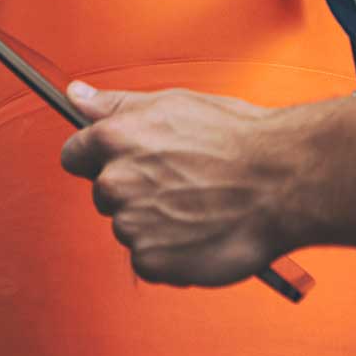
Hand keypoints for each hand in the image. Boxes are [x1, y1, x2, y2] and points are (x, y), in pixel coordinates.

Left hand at [60, 81, 291, 286]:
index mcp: (116, 138)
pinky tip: (199, 229)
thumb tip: (75, 94)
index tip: (125, 159)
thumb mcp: (172, 103)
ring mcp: (132, 225)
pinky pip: (146, 258)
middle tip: (179, 179)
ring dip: (152, 220)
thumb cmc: (235, 138)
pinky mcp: (151, 262)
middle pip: (103, 191)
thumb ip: (115, 104)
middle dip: (132, 187)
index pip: (73, 154)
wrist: (282, 181)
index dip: (98, 155)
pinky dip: (168, 250)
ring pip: (128, 225)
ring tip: (196, 203)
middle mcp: (116, 182)